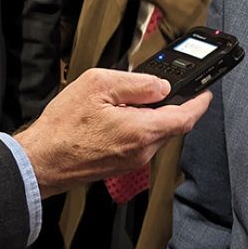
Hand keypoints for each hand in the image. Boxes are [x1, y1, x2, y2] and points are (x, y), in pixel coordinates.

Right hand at [14, 68, 210, 198]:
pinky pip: (140, 142)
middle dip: (169, 104)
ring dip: (149, 115)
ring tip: (124, 99)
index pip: (186, 117)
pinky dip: (137, 126)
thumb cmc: (63, 127)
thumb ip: (135, 83)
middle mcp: (142, 151)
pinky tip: (116, 115)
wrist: (42, 161)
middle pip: (170, 125)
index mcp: (142, 130)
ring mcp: (132, 161)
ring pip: (154, 133)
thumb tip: (160, 85)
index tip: (205, 92)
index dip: (199, 102)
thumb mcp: (98, 85)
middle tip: (156, 86)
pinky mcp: (121, 165)